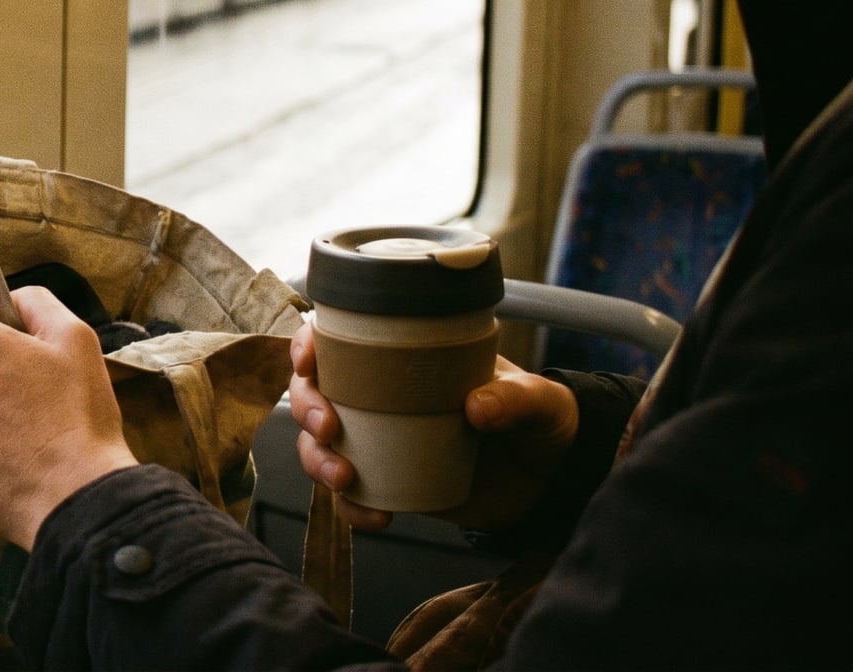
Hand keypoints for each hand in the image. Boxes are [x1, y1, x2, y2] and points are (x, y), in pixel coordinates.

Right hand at [290, 321, 578, 531]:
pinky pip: (351, 497)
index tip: (309, 361)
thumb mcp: (539, 402)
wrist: (552, 478)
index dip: (309, 345)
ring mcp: (379, 441)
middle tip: (328, 429)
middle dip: (306, 409)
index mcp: (405, 359)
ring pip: (319, 446)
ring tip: (345, 480)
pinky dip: (352, 510)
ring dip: (317, 461)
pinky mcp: (389, 483)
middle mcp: (380, 396)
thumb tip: (476, 407)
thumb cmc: (540, 420)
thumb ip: (515, 399)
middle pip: (313, 393)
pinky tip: (376, 518)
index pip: (340, 341)